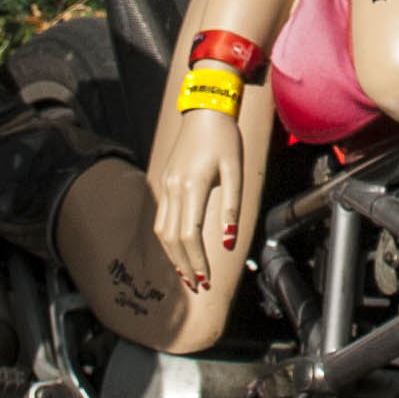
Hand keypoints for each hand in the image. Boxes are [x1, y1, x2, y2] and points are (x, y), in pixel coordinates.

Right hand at [152, 109, 243, 294]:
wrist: (204, 111)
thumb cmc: (225, 139)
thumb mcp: (236, 171)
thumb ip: (233, 206)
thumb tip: (228, 241)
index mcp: (193, 186)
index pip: (190, 235)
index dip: (197, 261)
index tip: (207, 279)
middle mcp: (174, 188)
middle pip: (174, 239)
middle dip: (185, 265)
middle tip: (198, 286)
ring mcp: (166, 186)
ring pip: (163, 231)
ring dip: (174, 256)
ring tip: (187, 275)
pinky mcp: (164, 182)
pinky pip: (162, 219)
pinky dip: (169, 240)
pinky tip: (178, 250)